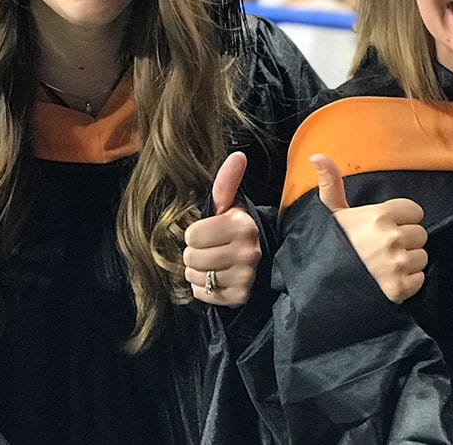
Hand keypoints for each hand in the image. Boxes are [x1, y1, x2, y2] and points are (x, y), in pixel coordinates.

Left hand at [184, 152, 261, 306]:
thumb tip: (238, 155)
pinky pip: (202, 294)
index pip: (192, 235)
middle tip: (212, 250)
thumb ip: (228, 182)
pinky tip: (217, 279)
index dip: (196, 234)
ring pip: (195, 277)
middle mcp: (246, 251)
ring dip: (198, 272)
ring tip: (214, 264)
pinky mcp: (240, 296)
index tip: (211, 233)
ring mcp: (245, 276)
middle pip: (191, 257)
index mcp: (242, 225)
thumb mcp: (232, 206)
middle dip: (196, 254)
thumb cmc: (237, 231)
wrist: (262, 260)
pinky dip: (204, 288)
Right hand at [313, 154, 427, 302]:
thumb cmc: (327, 248)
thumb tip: (317, 155)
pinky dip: (407, 282)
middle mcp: (391, 238)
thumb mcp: (330, 214)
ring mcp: (397, 264)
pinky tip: (387, 281)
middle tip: (383, 250)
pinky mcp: (400, 288)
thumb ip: (331, 184)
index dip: (402, 219)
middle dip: (406, 242)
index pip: (414, 211)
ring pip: (421, 257)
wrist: (318, 289)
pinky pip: (420, 279)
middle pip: (420, 234)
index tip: (385, 228)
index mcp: (379, 216)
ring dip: (408, 263)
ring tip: (384, 266)